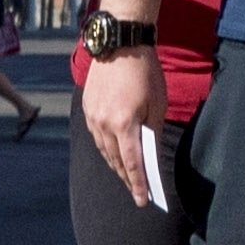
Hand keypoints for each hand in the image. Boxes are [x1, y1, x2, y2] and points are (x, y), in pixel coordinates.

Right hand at [80, 33, 169, 201]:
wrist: (120, 43)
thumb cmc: (144, 71)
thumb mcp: (158, 102)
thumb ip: (153, 130)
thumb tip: (149, 152)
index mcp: (124, 123)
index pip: (132, 163)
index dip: (138, 184)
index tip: (144, 200)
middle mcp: (104, 124)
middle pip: (116, 160)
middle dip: (127, 178)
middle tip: (137, 192)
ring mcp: (92, 116)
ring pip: (104, 150)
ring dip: (116, 164)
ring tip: (127, 176)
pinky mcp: (87, 108)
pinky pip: (96, 136)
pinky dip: (107, 148)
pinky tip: (114, 152)